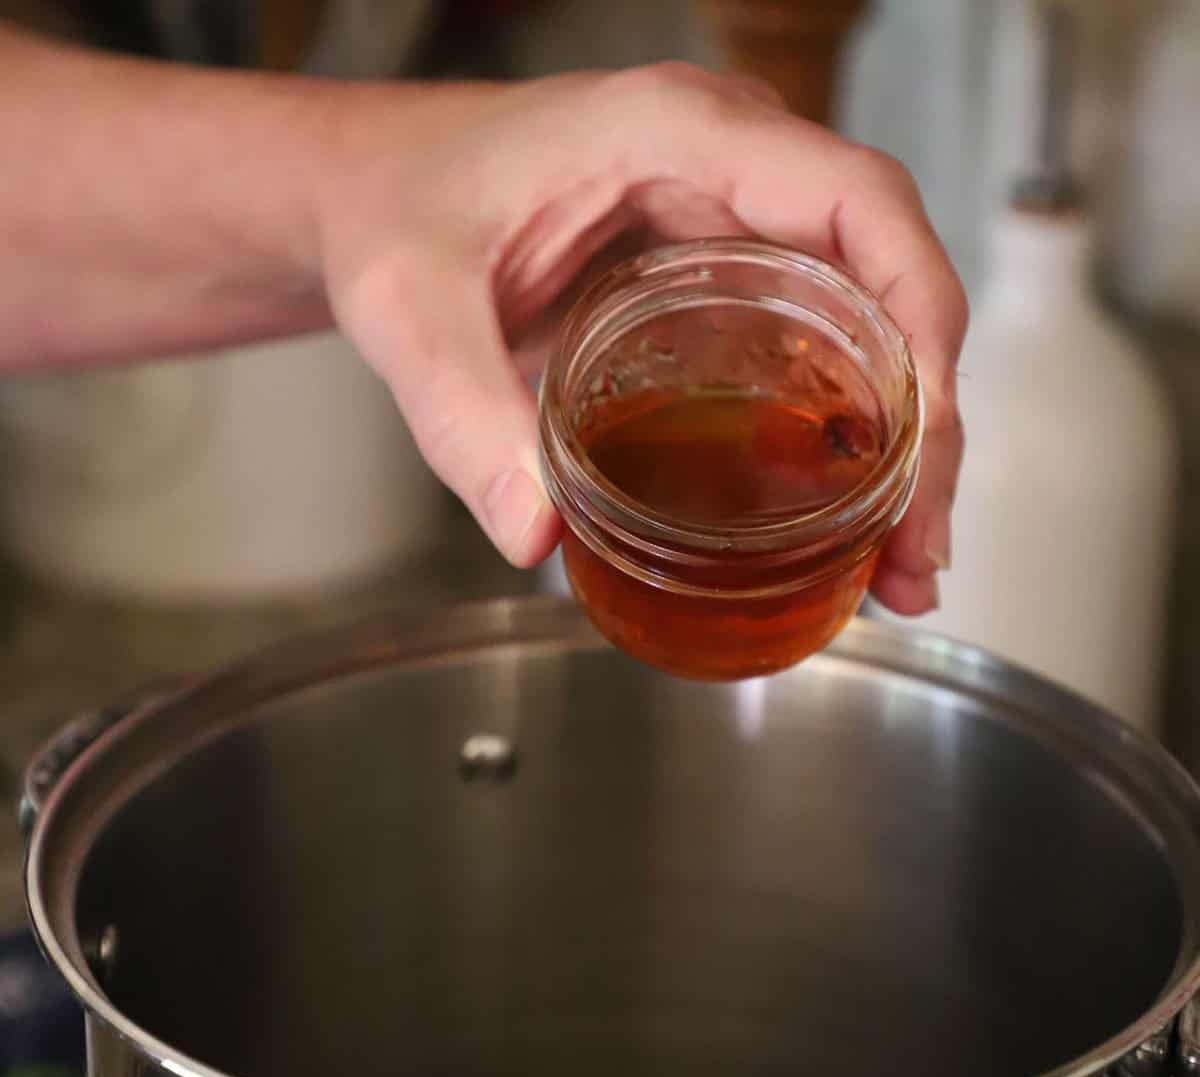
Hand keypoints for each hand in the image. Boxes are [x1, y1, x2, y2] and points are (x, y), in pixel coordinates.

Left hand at [315, 64, 965, 614]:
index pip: (856, 200)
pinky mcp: (707, 277)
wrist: (365, 195)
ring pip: (861, 321)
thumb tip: (537, 535)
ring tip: (896, 561)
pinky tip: (839, 518)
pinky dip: (837, 432)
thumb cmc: (389, 208)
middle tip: (913, 550)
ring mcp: (724, 220)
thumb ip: (463, 413)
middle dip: (922, 422)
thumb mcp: (413, 309)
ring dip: (895, 442)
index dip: (921, 314)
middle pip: (884, 279)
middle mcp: (725, 167)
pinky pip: (808, 342)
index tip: (928, 436)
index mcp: (676, 133)